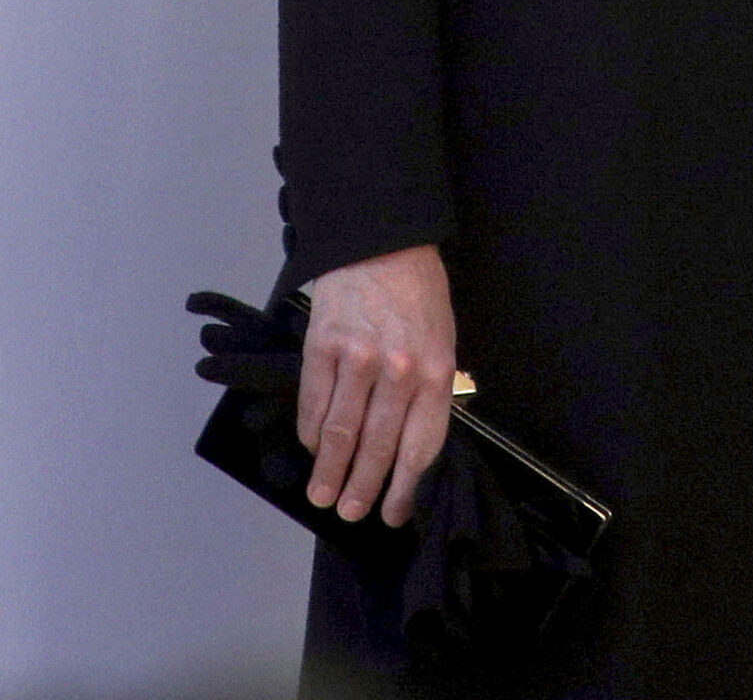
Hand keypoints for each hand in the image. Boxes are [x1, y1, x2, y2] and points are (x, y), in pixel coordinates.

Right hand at [297, 243, 456, 528]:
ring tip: (322, 496)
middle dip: (362, 489)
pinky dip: (311, 433)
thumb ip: (428, 392)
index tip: (392, 514)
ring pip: (340, 433)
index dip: (404, 490)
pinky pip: (315, 403)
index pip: (420, 449)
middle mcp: (398, 371)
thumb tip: (408, 449)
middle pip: (377, 448)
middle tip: (350, 514)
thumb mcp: (441, 340)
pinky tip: (313, 447)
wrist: (383, 239)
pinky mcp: (323, 345)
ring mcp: (358, 358)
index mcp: (435, 372)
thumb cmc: (418, 294)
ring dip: (329, 472)